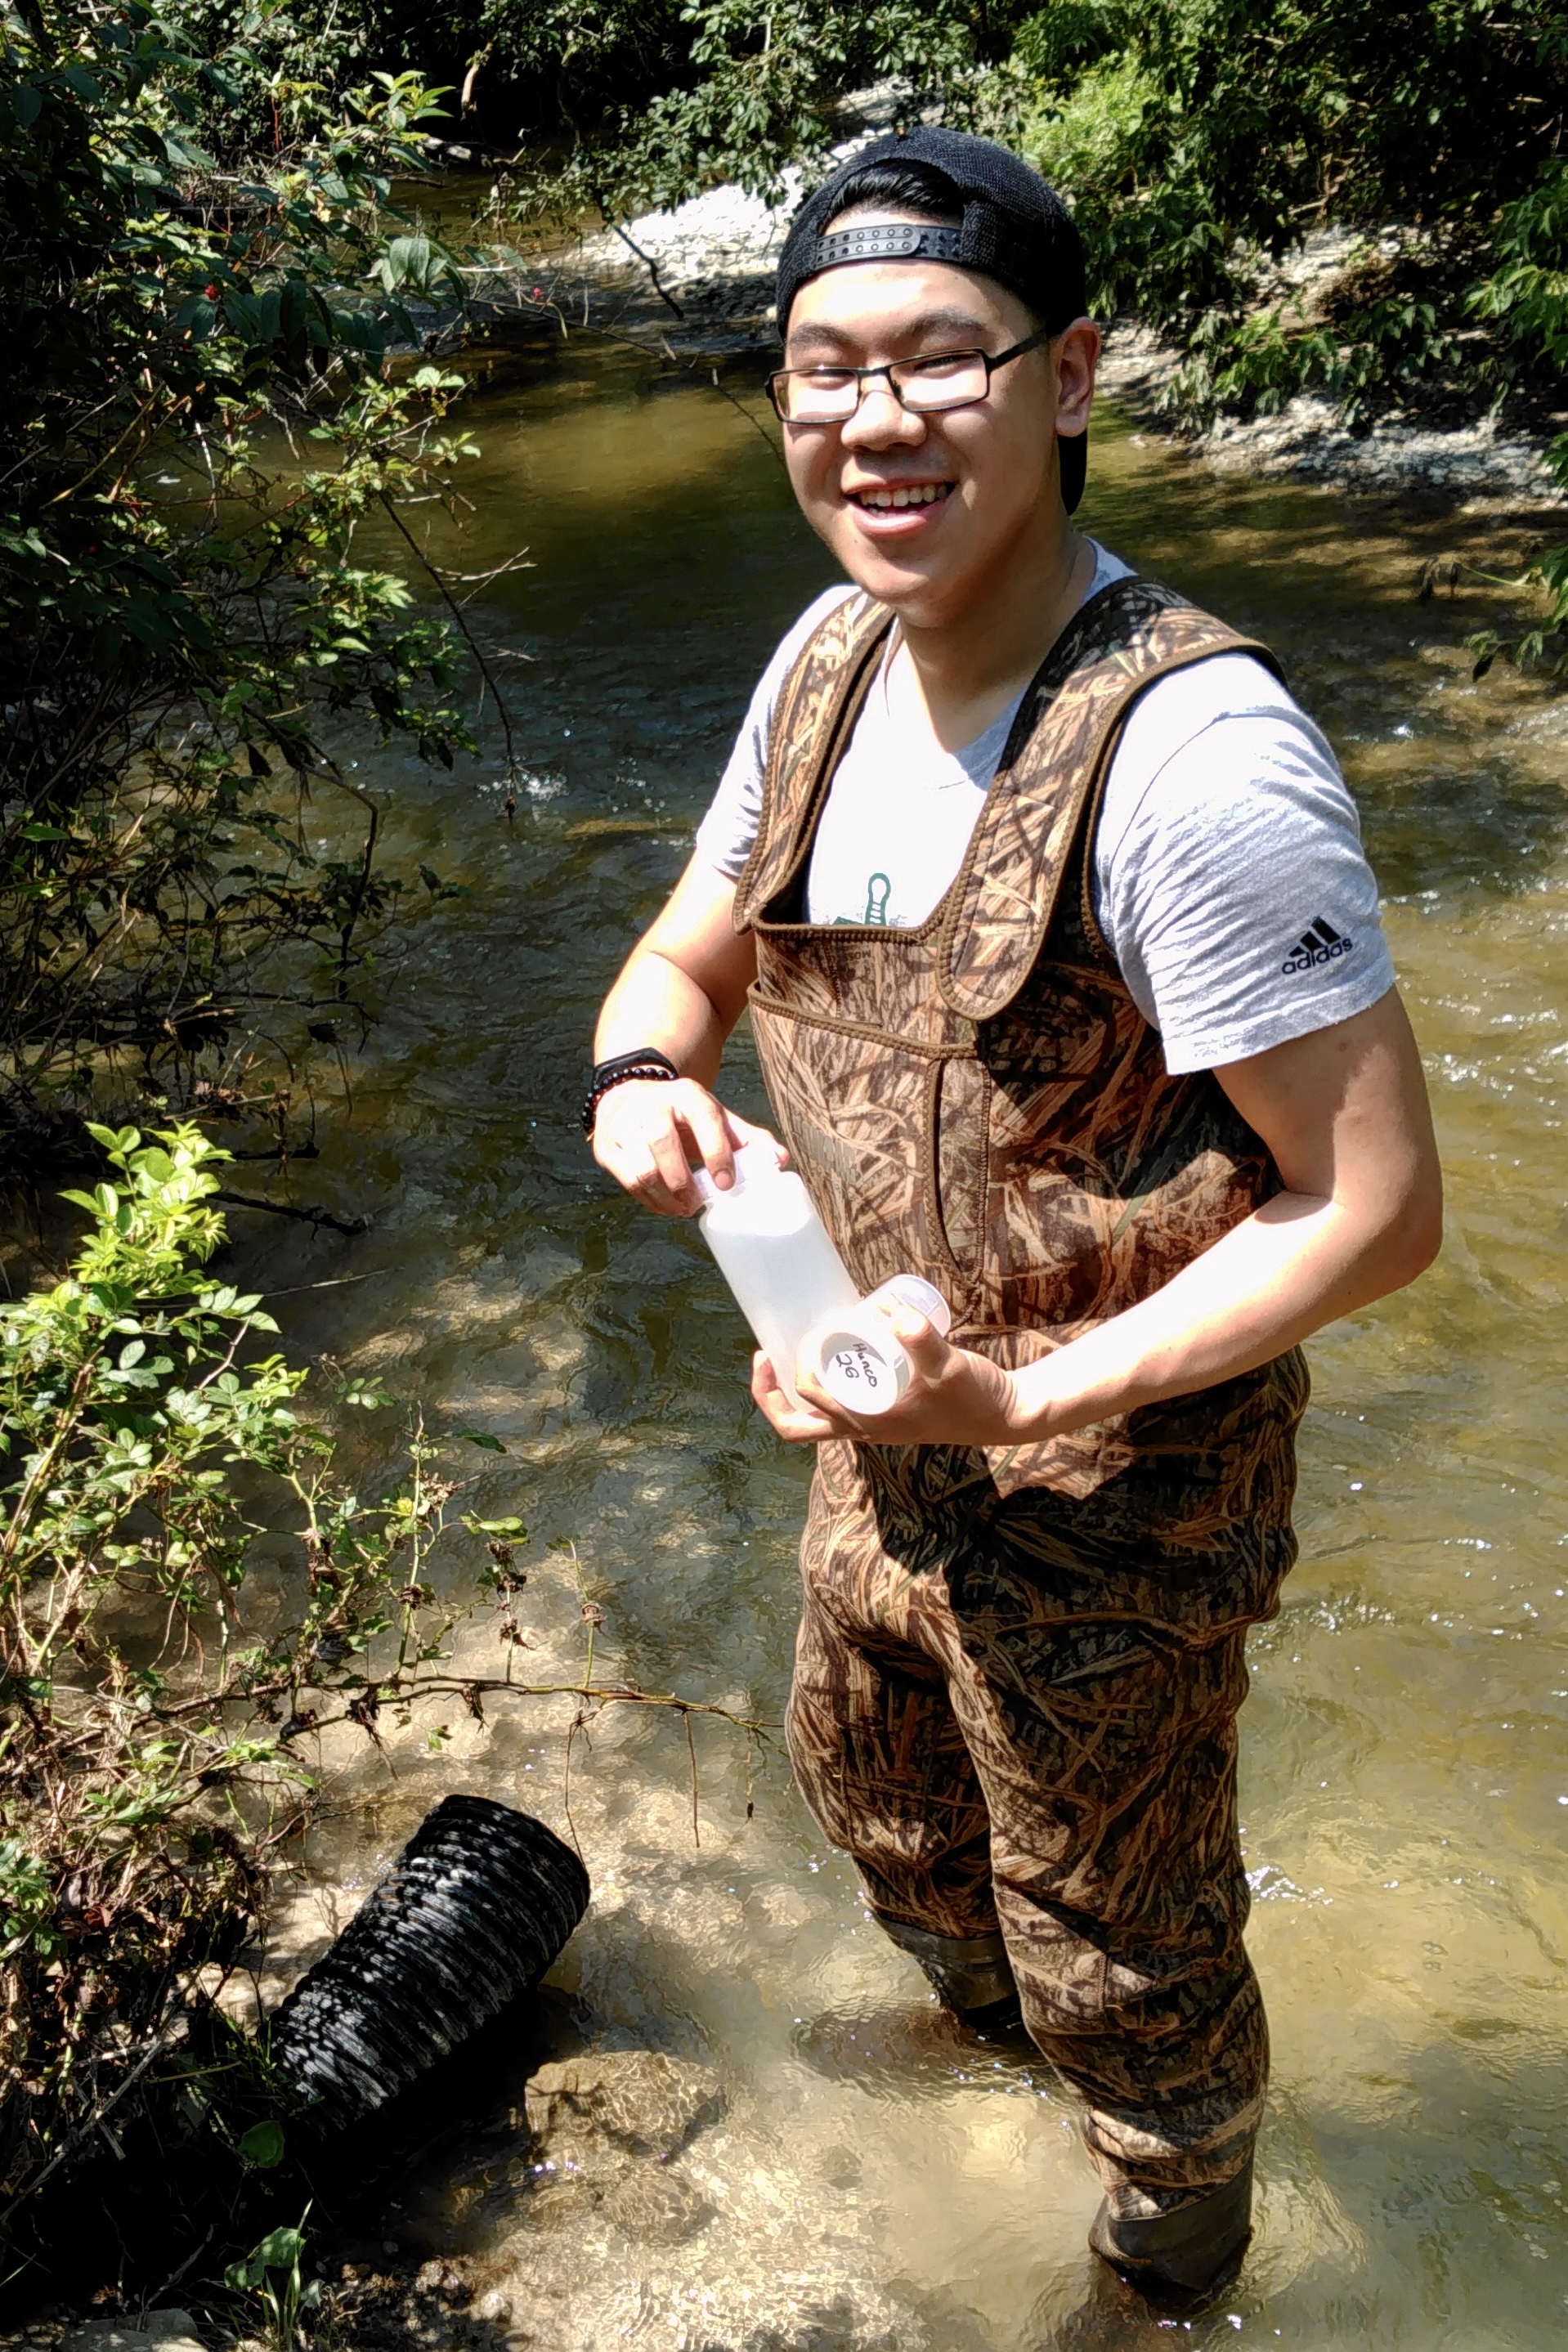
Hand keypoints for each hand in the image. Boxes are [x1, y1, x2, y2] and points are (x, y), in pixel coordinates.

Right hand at [591, 1076, 785, 1217]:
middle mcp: (651, 1105)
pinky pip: (627, 1181)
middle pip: (663, 1144)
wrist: (630, 1094)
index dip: (717, 1152)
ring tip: (682, 1208)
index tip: (726, 1183)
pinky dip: (649, 1200)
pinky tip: (665, 1205)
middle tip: (697, 1203)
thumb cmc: (681, 1115)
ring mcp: (624, 1125)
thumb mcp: (714, 1117)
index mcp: (685, 1094)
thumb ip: (747, 1138)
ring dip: (665, 1197)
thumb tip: (779, 1160)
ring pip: (642, 1169)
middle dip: (683, 1182)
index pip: (703, 1118)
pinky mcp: (607, 1147)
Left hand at [750, 1308, 1031, 1447]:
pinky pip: (840, 1406)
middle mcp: (863, 1429)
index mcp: (868, 1424)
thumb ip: (925, 1343)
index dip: (789, 1377)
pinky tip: (837, 1351)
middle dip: (770, 1395)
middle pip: (796, 1427)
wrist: (1006, 1414)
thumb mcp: (950, 1366)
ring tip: (792, 1349)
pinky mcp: (887, 1413)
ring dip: (793, 1392)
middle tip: (763, 1354)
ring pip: (815, 1420)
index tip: (803, 1340)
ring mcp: (873, 1424)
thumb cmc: (976, 1396)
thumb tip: (897, 1318)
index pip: (806, 1409)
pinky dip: (826, 1385)